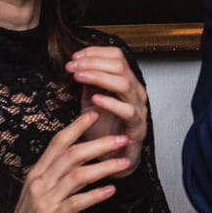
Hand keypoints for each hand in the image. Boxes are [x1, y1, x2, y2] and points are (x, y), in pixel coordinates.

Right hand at [0, 111, 130, 212]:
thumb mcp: (39, 194)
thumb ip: (56, 175)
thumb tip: (80, 159)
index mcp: (36, 174)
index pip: (57, 143)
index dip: (77, 127)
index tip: (97, 114)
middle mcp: (39, 183)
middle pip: (71, 155)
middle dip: (99, 144)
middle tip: (122, 137)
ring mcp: (43, 202)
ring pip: (77, 175)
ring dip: (104, 167)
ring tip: (125, 162)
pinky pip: (76, 203)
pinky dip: (96, 195)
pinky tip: (111, 190)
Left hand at [69, 46, 148, 174]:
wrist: (114, 159)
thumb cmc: (105, 131)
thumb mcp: (91, 102)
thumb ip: (89, 84)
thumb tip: (78, 65)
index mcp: (126, 82)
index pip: (116, 56)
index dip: (95, 53)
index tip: (75, 57)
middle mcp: (134, 91)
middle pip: (119, 65)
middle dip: (93, 62)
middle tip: (73, 66)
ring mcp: (138, 107)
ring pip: (123, 83)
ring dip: (98, 77)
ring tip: (80, 77)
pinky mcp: (137, 125)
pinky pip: (127, 110)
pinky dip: (111, 102)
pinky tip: (96, 99)